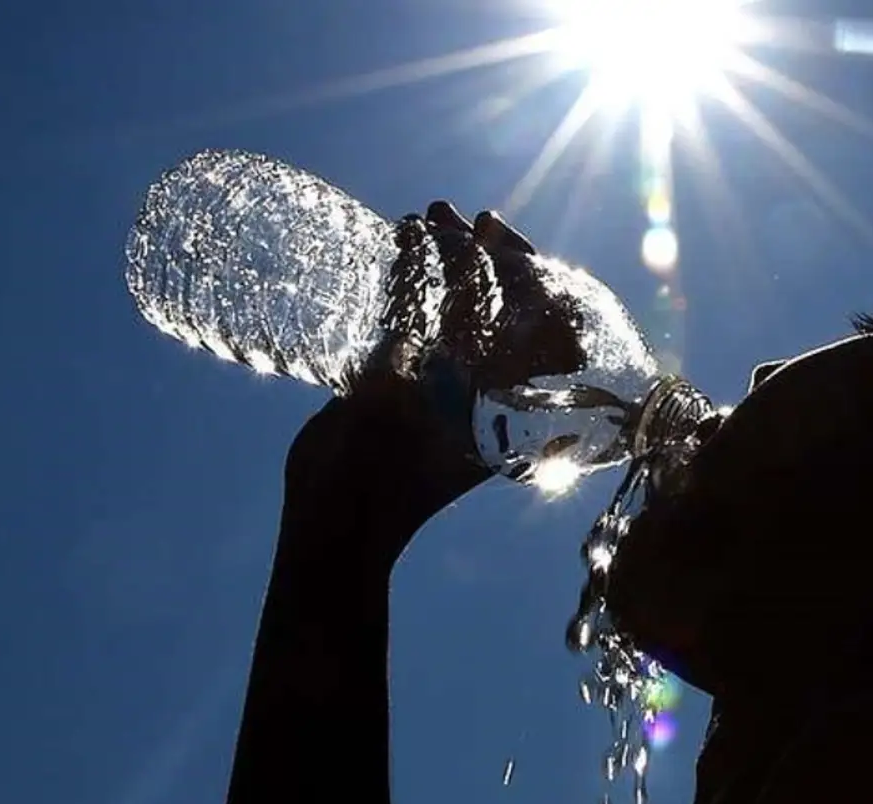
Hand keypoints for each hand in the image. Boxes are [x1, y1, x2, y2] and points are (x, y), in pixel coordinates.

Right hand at [280, 202, 551, 556]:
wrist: (337, 522)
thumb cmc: (396, 480)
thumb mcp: (438, 413)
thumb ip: (461, 359)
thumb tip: (504, 303)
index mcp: (510, 402)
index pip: (536, 321)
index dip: (520, 266)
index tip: (491, 228)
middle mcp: (483, 388)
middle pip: (495, 304)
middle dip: (475, 251)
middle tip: (448, 212)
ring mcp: (442, 383)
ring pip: (453, 306)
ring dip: (441, 259)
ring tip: (418, 217)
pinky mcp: (399, 383)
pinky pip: (415, 320)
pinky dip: (409, 281)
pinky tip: (395, 243)